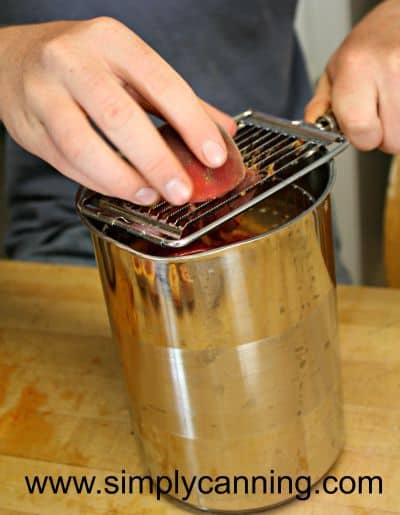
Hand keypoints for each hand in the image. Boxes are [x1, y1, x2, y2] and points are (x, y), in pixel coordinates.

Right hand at [0, 18, 235, 204]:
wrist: (13, 58)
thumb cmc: (84, 65)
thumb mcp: (130, 69)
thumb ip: (177, 100)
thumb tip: (224, 131)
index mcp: (112, 40)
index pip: (161, 82)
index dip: (191, 122)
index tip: (214, 156)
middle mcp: (73, 60)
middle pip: (119, 117)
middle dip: (156, 161)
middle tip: (181, 192)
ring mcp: (44, 92)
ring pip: (83, 145)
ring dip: (121, 179)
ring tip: (149, 195)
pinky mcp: (28, 125)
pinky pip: (65, 163)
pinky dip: (97, 182)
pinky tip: (121, 189)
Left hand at [305, 0, 399, 153]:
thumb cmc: (370, 43)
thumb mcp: (336, 69)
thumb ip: (323, 104)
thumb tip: (314, 125)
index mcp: (357, 68)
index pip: (362, 134)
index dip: (362, 137)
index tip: (362, 126)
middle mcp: (390, 68)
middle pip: (392, 141)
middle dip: (385, 133)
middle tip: (381, 109)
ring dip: (399, 126)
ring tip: (392, 100)